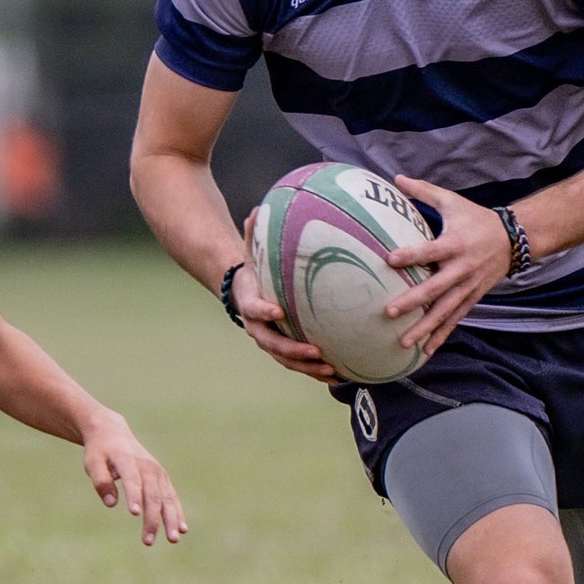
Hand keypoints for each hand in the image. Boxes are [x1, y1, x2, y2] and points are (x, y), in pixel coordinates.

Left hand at [80, 413, 187, 546]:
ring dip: (170, 519)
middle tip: (148, 541)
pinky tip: (182, 529)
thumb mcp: (92, 462)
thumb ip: (100, 480)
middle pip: (152, 494)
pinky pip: (172, 497)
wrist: (112, 432)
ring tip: (173, 539)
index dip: (134, 495)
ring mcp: (157, 472)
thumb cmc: (100, 451)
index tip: (135, 513)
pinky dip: (177, 512)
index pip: (132, 479)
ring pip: (166, 498)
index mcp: (127, 459)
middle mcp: (147, 466)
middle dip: (152, 518)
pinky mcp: (162, 478)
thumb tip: (110, 503)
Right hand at [233, 222, 335, 382]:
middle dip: (294, 351)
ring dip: (308, 368)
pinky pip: (299, 363)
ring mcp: (271, 341)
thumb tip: (258, 209)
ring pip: (287, 360)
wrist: (244, 292)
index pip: (255, 309)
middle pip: (273, 345)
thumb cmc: (253, 270)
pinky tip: (340, 374)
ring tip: (332, 370)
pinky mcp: (283, 349)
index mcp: (250, 303)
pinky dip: (316, 370)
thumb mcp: (250, 252)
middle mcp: (258, 327)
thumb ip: (253, 234)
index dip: (265, 312)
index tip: (279, 312)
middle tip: (316, 351)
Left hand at [382, 179, 513, 361]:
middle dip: (413, 301)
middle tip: (389, 312)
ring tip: (403, 342)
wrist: (515, 239)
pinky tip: (425, 351)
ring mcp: (468, 287)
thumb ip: (424, 191)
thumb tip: (396, 178)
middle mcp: (462, 269)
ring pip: (444, 311)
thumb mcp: (453, 202)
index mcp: (455, 244)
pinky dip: (441, 335)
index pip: (429, 251)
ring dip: (425, 328)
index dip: (410, 255)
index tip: (388, 260)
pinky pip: (455, 319)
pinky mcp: (472, 298)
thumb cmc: (477, 219)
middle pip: (435, 288)